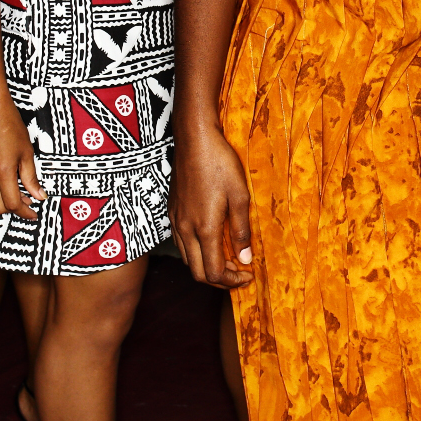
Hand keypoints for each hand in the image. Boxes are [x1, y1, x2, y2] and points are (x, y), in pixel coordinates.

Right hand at [0, 91, 45, 218]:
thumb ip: (31, 177)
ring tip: (14, 195)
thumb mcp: (27, 152)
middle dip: (13, 209)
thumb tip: (39, 196)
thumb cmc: (10, 125)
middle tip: (26, 202)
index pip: (13, 204)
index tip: (34, 213)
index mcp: (3, 172)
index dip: (25, 212)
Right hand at [169, 119, 253, 287]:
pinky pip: (182, 244)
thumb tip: (245, 259)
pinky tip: (212, 242)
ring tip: (229, 260)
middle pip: (198, 273)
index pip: (214, 272)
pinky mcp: (172, 212)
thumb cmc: (220, 164)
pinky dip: (198, 253)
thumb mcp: (240, 197)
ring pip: (188, 260)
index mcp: (204, 229)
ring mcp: (175, 221)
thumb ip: (241, 231)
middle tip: (240, 273)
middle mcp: (185, 230)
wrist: (194, 139)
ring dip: (208, 267)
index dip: (233, 281)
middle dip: (220, 280)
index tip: (249, 276)